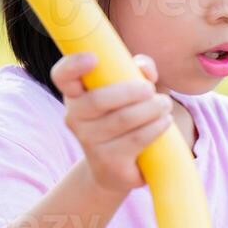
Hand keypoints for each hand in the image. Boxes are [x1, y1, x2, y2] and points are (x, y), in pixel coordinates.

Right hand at [51, 52, 173, 197]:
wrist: (115, 168)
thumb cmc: (124, 115)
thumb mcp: (132, 89)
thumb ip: (138, 71)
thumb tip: (144, 68)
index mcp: (76, 94)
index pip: (62, 76)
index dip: (72, 65)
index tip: (93, 58)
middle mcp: (75, 118)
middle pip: (97, 100)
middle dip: (130, 91)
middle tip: (150, 90)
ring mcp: (89, 143)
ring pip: (122, 119)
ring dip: (151, 109)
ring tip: (164, 105)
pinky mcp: (109, 163)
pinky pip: (136, 139)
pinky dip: (155, 127)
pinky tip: (165, 121)